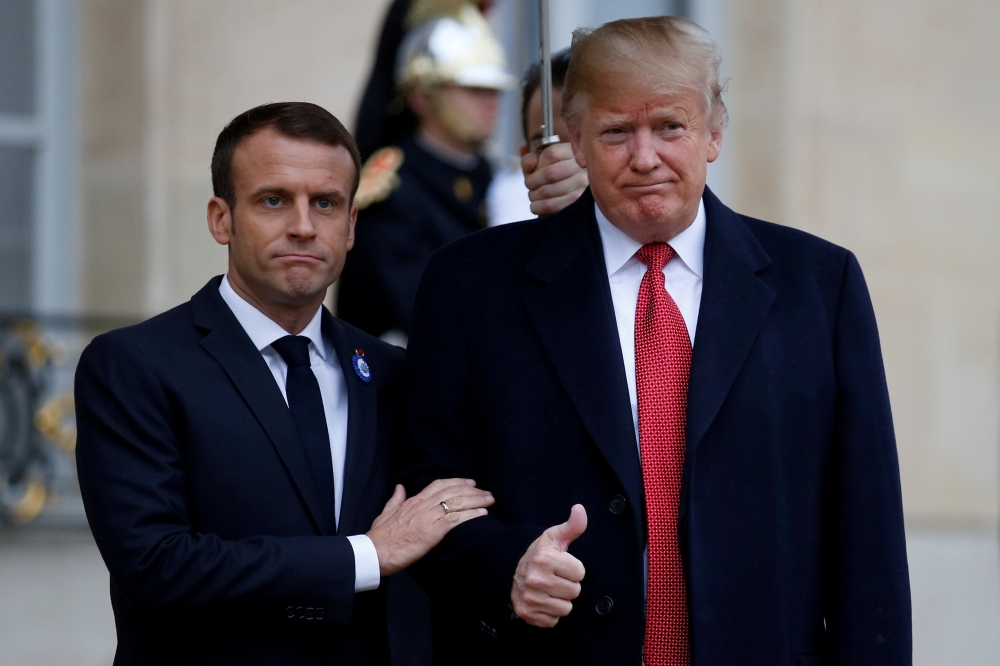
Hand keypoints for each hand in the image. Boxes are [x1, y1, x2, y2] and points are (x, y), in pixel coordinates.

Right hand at [367, 479, 493, 576]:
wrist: (375, 552)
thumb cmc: (380, 536)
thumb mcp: (385, 513)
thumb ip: (395, 500)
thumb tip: (400, 488)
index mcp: (414, 501)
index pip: (439, 485)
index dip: (457, 482)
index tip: (470, 482)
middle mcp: (423, 505)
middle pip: (453, 491)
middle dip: (473, 490)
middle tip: (486, 492)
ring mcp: (429, 517)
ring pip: (458, 502)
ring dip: (477, 500)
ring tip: (490, 500)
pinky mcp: (433, 531)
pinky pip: (456, 519)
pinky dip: (471, 515)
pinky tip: (482, 514)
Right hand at [511, 504, 586, 626]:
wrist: (511, 569)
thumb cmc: (539, 553)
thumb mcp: (554, 537)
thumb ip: (572, 526)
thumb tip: (580, 509)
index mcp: (545, 558)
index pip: (580, 573)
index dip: (574, 569)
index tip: (562, 565)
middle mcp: (536, 579)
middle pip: (575, 592)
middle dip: (568, 585)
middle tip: (556, 577)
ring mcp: (530, 598)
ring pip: (566, 608)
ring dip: (560, 600)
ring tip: (550, 589)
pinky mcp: (527, 613)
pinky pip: (553, 621)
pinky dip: (550, 613)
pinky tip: (543, 600)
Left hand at [521, 142, 587, 215]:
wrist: (566, 195)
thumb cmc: (551, 177)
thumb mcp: (539, 164)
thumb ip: (529, 161)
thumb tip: (531, 163)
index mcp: (572, 151)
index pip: (551, 154)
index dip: (536, 166)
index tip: (530, 174)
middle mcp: (581, 166)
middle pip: (549, 174)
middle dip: (532, 183)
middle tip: (530, 187)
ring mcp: (582, 184)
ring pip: (548, 191)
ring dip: (534, 196)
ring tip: (534, 196)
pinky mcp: (579, 202)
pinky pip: (552, 206)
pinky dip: (538, 207)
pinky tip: (537, 206)